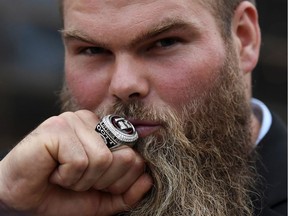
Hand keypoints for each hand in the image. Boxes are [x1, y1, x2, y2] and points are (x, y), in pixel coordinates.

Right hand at [0, 110, 151, 215]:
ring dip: (81, 181)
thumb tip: (148, 179)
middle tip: (77, 181)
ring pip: (102, 160)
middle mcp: (90, 121)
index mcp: (103, 132)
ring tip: (63, 176)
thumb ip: (127, 192)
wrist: (24, 203)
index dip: (117, 181)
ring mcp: (72, 121)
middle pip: (123, 156)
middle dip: (102, 182)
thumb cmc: (63, 196)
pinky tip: (53, 171)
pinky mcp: (55, 128)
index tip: (94, 185)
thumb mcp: (102, 200)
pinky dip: (67, 177)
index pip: (134, 156)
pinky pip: (80, 161)